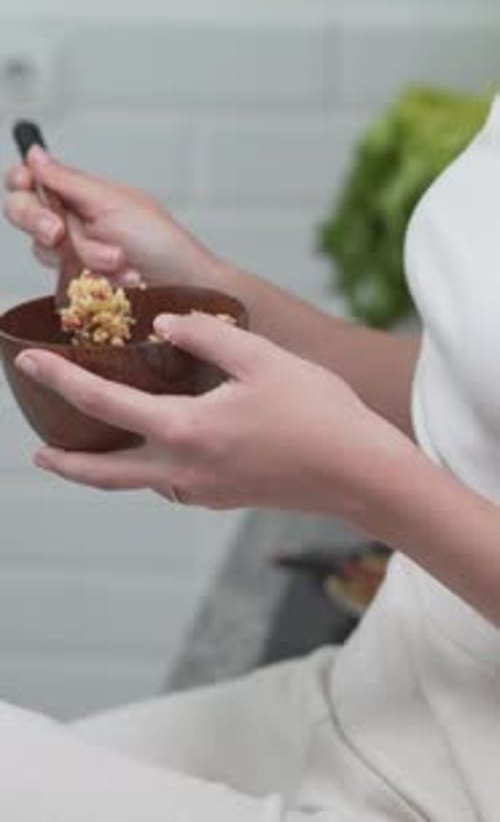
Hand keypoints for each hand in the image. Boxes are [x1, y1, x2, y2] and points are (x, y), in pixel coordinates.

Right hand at [3, 146, 219, 286]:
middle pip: (24, 214)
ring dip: (85, 255)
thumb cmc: (165, 245)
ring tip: (121, 261)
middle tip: (59, 233)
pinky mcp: (79, 289)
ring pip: (46, 252)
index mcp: (81, 194)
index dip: (21, 182)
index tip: (28, 186)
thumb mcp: (115, 204)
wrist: (190, 289)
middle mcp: (73, 223)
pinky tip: (121, 279)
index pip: (29, 180)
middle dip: (41, 222)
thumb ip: (68, 182)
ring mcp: (74, 257)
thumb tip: (34, 153)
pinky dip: (91, 281)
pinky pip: (61, 284)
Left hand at [14, 312, 400, 517]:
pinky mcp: (223, 498)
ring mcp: (203, 491)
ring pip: (138, 483)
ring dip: (108, 468)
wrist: (358, 473)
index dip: (60, 379)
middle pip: (105, 473)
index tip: (28, 364)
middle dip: (67, 462)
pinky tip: (162, 449)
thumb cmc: (316, 411)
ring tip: (94, 448)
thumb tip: (162, 327)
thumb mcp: (260, 357)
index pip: (103, 402)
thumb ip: (204, 336)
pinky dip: (151, 470)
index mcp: (185, 430)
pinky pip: (172, 485)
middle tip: (38, 452)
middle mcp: (184, 469)